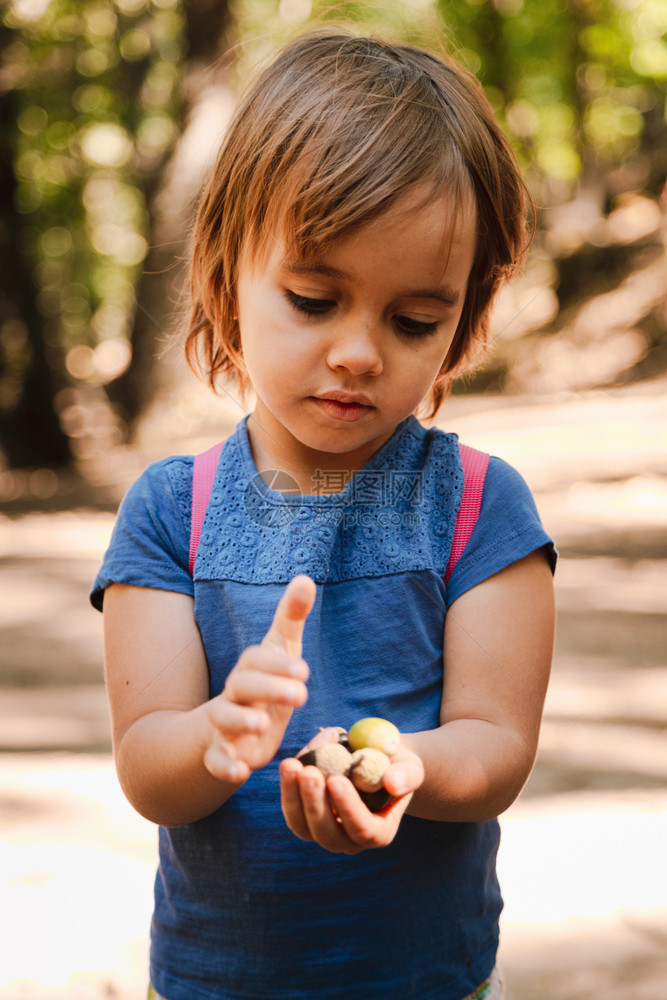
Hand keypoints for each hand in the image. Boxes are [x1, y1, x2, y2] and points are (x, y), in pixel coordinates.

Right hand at [202, 575, 315, 783]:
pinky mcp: (220, 753)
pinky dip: (224, 767)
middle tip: (301, 693)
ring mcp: (223, 724)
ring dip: (240, 720)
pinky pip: (215, 760)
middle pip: (242, 685)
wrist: (223, 728)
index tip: (305, 670)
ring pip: (223, 719)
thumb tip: (305, 577)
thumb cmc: (262, 684)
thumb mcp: (279, 651)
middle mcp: (233, 693)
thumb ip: (290, 618)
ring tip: (261, 725)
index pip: (257, 659)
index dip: (278, 664)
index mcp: (250, 669)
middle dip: (269, 687)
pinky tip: (240, 774)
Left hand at [279, 728, 423, 853]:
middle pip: (328, 834)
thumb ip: (406, 775)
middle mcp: (351, 840)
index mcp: (380, 832)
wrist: (375, 759)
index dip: (348, 809)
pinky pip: (292, 809)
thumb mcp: (410, 765)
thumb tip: (392, 782)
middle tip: (308, 771)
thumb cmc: (396, 764)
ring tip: (291, 765)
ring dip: (294, 797)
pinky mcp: (306, 818)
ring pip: (303, 826)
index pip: (364, 830)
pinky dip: (288, 787)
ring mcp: (325, 832)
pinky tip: (290, 763)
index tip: (336, 780)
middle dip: (315, 803)